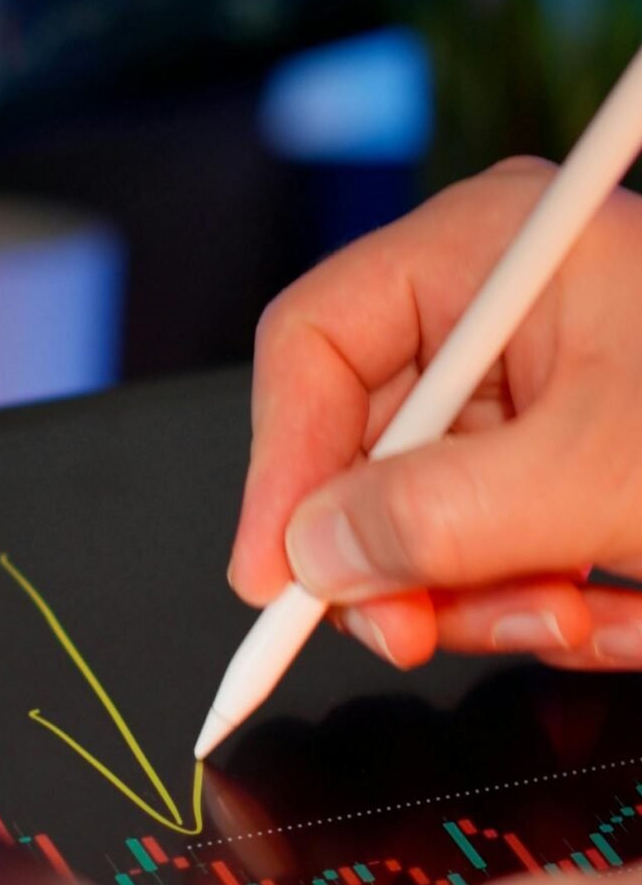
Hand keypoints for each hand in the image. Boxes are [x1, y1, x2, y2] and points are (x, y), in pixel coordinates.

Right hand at [229, 159, 641, 668]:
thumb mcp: (600, 480)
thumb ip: (440, 517)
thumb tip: (312, 554)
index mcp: (492, 249)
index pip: (317, 341)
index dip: (282, 463)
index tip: (276, 577)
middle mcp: (497, 309)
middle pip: (360, 443)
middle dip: (399, 556)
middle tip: (421, 635)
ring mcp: (530, 391)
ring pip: (419, 514)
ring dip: (480, 596)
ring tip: (576, 618)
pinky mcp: (560, 466)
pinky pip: (486, 546)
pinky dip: (532, 601)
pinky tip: (609, 613)